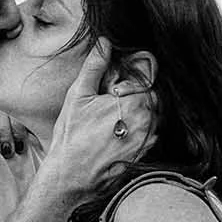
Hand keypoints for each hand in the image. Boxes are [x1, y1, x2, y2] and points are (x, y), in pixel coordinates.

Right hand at [31, 39, 155, 206]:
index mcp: (135, 103)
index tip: (116, 84)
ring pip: (152, 116)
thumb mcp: (78, 95)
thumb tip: (105, 42)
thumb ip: (95, 66)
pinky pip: (149, 134)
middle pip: (152, 97)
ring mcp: (148, 140)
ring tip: (112, 120)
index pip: (148, 77)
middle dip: (136, 95)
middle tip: (111, 101)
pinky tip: (115, 135)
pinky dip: (137, 130)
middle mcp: (148, 122)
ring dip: (138, 113)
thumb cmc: (71, 137)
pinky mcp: (144, 155)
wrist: (69, 178)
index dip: (132, 77)